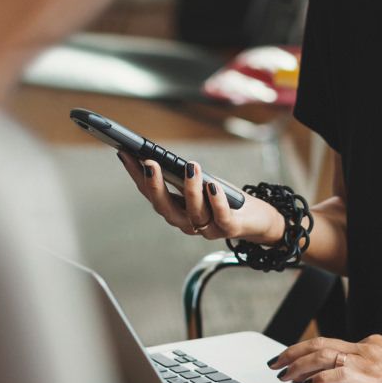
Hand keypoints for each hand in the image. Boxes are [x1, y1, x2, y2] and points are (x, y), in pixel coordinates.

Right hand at [116, 153, 284, 242]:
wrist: (256, 220)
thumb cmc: (224, 198)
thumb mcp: (200, 184)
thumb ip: (181, 176)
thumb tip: (160, 154)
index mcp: (175, 210)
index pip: (150, 193)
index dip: (136, 176)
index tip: (125, 153)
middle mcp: (187, 223)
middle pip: (166, 208)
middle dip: (155, 186)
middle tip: (149, 162)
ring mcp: (208, 229)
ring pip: (194, 213)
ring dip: (190, 189)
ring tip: (190, 166)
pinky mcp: (229, 229)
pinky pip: (221, 217)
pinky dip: (216, 202)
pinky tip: (213, 186)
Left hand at [268, 335, 381, 382]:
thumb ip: (367, 365)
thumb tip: (343, 372)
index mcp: (369, 343)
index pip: (330, 342)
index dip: (305, 350)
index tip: (290, 358)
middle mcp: (365, 347)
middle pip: (320, 343)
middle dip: (293, 352)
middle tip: (275, 362)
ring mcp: (367, 360)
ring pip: (323, 355)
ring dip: (299, 365)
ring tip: (285, 375)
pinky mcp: (370, 378)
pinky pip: (337, 373)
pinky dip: (318, 378)